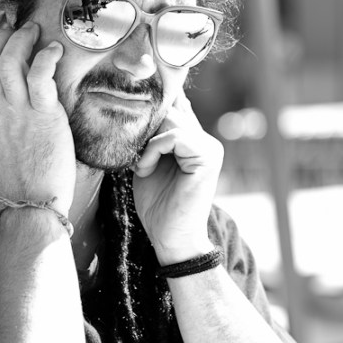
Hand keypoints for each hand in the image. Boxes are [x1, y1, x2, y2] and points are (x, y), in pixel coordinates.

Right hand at [0, 22, 75, 214]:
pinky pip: (39, 73)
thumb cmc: (19, 181)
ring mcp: (15, 110)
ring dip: (23, 38)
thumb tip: (3, 110)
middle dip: (3, 35)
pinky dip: (46, 56)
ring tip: (37, 32)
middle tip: (20, 29)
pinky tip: (55, 51)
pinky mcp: (42, 114)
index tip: (6, 41)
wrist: (30, 203)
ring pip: (10, 57)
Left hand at [132, 93, 222, 263]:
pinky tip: (145, 170)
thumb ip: (150, 137)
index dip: (153, 109)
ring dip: (147, 144)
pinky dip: (153, 151)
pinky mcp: (209, 157)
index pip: (174, 106)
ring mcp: (210, 147)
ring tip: (142, 167)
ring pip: (171, 120)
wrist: (169, 237)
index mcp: (193, 139)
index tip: (132, 120)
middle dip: (144, 130)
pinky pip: (175, 136)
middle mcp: (205, 139)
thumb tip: (141, 108)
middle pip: (169, 110)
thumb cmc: (157, 205)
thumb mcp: (148, 161)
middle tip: (134, 157)